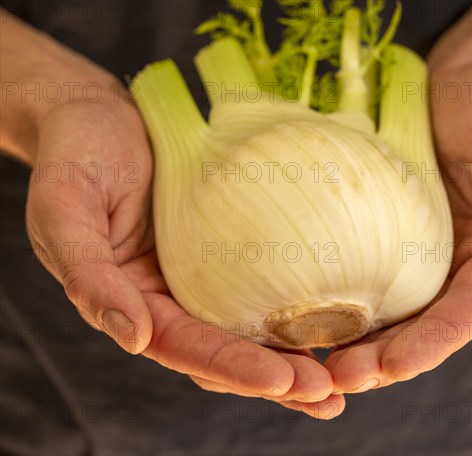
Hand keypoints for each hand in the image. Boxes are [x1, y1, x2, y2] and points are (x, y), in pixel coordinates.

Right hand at [25, 95, 342, 418]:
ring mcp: (204, 273)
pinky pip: (266, 278)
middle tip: (326, 392)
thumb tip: (134, 337)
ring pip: (252, 325)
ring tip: (344, 375)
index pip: (184, 347)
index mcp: (134, 300)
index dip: (231, 368)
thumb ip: (87, 274)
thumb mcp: (64, 209)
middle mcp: (173, 296)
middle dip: (274, 378)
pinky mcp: (229, 243)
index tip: (281, 379)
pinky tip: (338, 312)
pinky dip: (298, 301)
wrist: (97, 114)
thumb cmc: (76, 155)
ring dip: (295, 354)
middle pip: (226, 351)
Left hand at [324, 59, 471, 392]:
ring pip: (382, 309)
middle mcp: (450, 263)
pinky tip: (301, 313)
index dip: (430, 345)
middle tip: (335, 379)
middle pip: (417, 325)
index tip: (390, 367)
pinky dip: (332, 297)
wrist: (462, 74)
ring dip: (349, 341)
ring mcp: (411, 249)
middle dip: (380, 359)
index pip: (465, 315)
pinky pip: (354, 267)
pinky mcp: (376, 227)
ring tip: (311, 364)